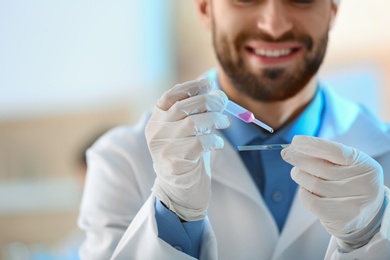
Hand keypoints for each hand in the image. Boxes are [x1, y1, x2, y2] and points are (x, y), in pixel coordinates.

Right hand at [145, 78, 230, 220]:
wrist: (180, 192)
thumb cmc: (187, 157)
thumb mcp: (187, 132)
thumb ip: (195, 113)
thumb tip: (216, 93)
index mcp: (156, 121)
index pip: (169, 97)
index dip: (190, 87)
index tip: (208, 83)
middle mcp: (156, 132)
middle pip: (184, 107)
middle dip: (209, 101)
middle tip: (224, 103)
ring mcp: (163, 147)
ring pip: (193, 123)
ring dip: (214, 119)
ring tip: (225, 123)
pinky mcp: (175, 163)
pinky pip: (200, 144)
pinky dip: (214, 141)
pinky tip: (218, 145)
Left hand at [281, 136, 384, 247]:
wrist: (367, 214)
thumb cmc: (350, 182)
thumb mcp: (347, 164)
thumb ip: (325, 155)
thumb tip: (293, 148)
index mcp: (365, 165)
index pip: (335, 151)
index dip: (313, 145)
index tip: (295, 141)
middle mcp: (363, 184)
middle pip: (320, 168)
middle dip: (299, 159)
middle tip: (287, 154)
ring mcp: (354, 204)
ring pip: (313, 184)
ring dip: (299, 176)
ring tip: (297, 173)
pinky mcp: (342, 219)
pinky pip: (312, 202)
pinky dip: (303, 193)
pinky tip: (305, 190)